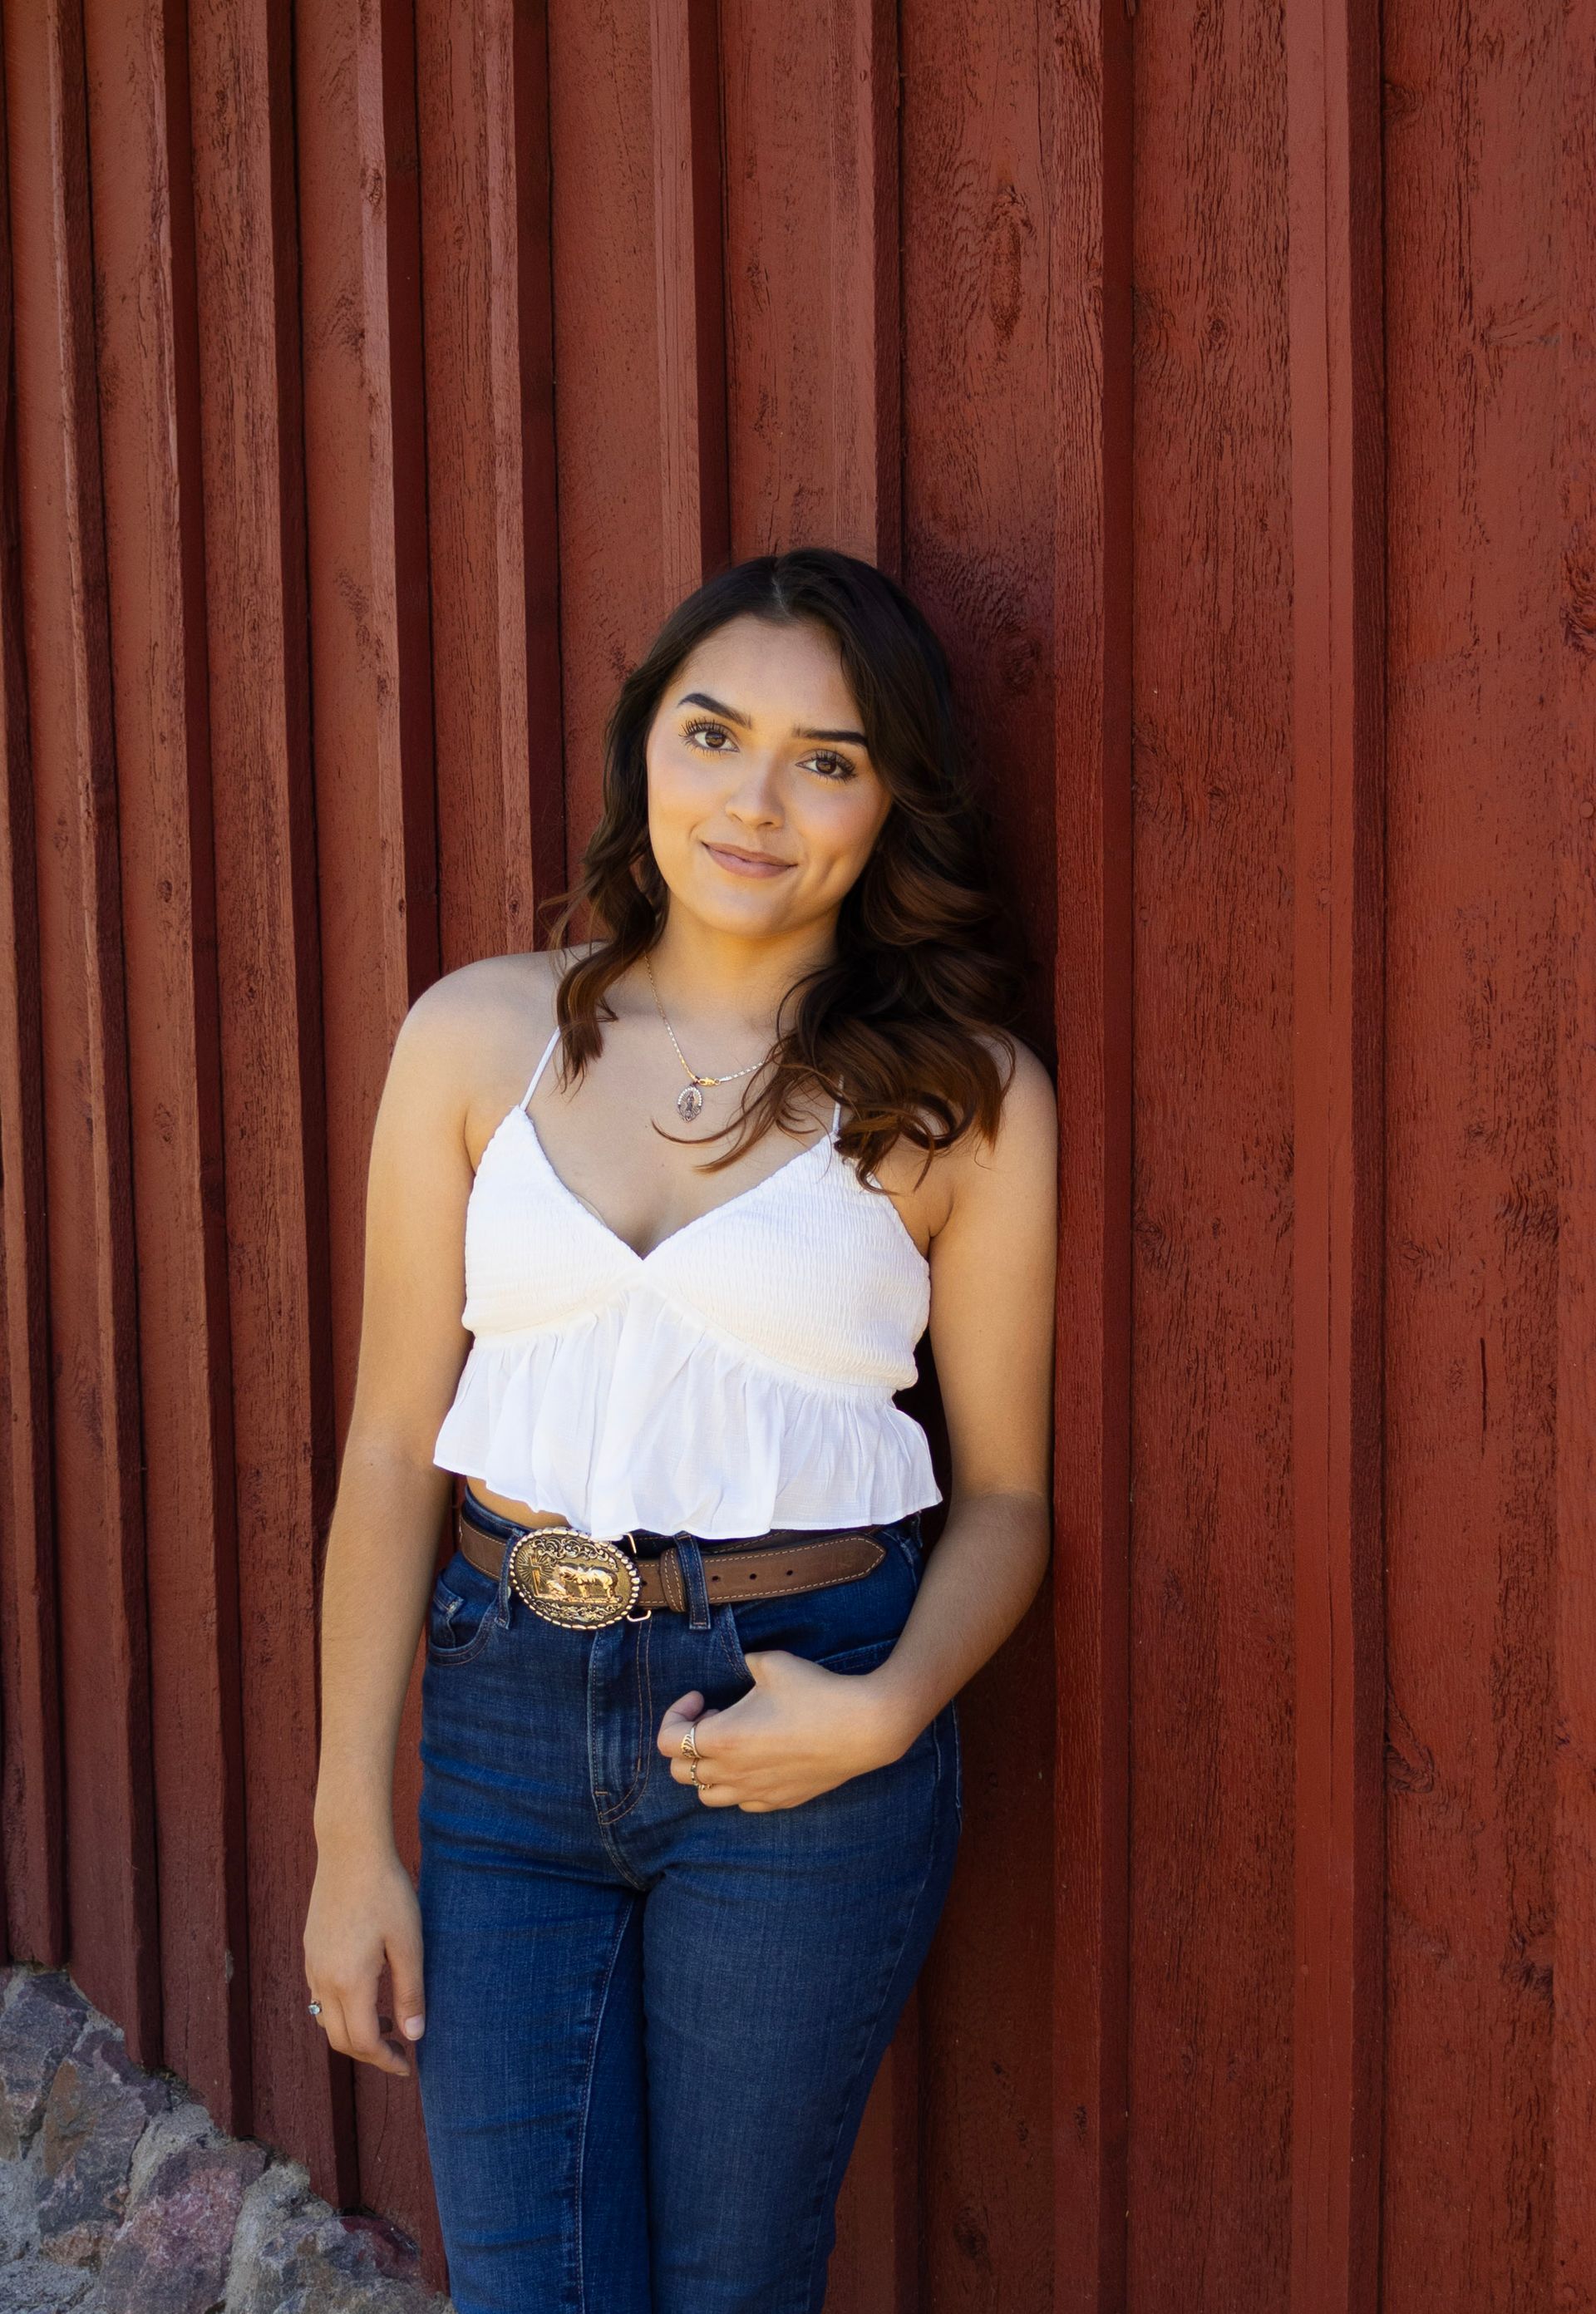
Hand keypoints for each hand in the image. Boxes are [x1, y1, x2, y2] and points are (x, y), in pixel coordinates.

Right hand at [303, 1841, 424, 2077]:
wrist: (351, 1850)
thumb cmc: (386, 1892)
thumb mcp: (408, 1943)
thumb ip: (410, 1993)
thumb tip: (414, 2036)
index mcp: (349, 1982)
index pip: (363, 2042)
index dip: (386, 2060)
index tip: (408, 2065)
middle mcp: (323, 1979)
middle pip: (339, 2040)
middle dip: (369, 2053)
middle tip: (400, 2050)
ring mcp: (313, 1964)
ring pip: (326, 2020)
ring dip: (353, 2033)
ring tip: (386, 2023)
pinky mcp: (311, 1950)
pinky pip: (320, 1996)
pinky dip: (341, 2010)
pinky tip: (366, 1993)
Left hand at [657, 1649, 912, 1810]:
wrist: (863, 1726)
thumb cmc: (816, 1692)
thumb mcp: (771, 1664)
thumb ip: (745, 1664)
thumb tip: (741, 1664)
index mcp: (722, 1739)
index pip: (667, 1741)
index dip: (676, 1714)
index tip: (700, 1697)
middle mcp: (732, 1773)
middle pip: (679, 1772)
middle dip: (686, 1742)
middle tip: (713, 1718)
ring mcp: (755, 1792)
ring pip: (707, 1795)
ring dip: (707, 1769)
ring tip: (729, 1744)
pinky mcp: (779, 1800)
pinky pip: (742, 1802)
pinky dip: (737, 1784)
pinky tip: (756, 1760)